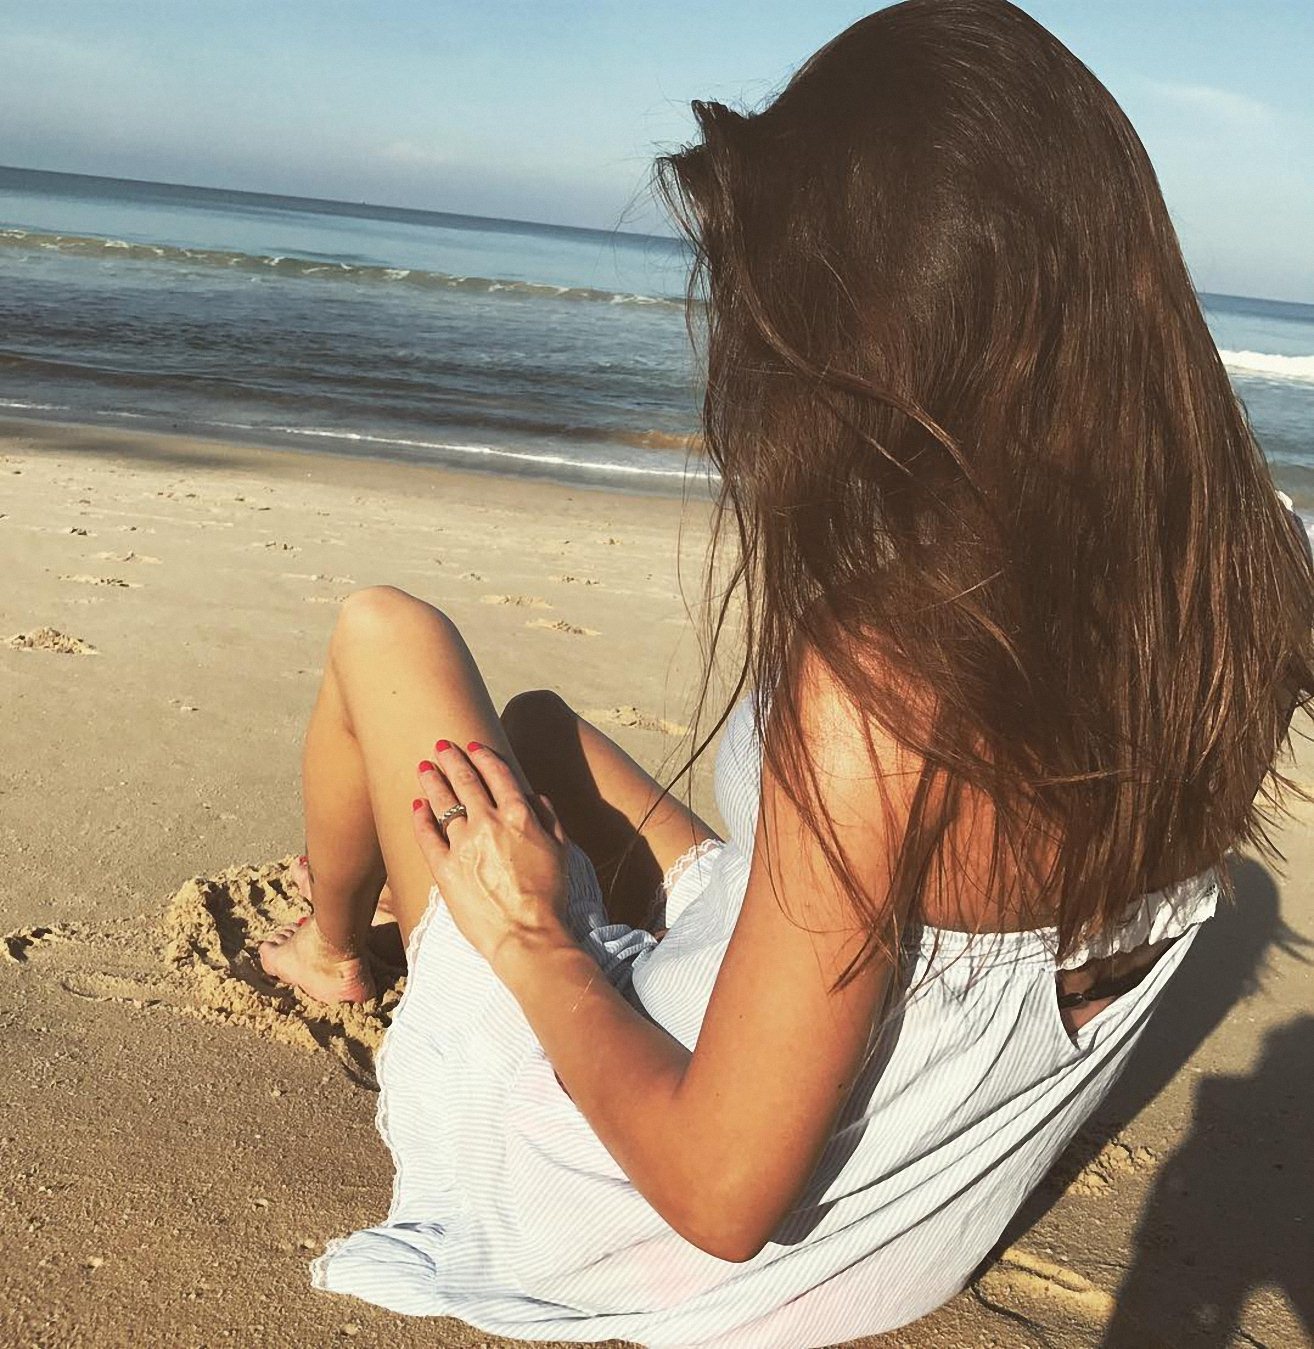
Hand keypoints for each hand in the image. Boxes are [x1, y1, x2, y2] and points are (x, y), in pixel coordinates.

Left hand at [411, 739, 572, 968]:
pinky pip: (427, 836)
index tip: (473, 746)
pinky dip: (420, 818)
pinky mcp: (444, 869)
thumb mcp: (562, 851)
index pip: (498, 774)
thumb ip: (549, 818)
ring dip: (433, 781)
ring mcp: (463, 845)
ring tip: (424, 767)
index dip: (484, 756)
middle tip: (441, 746)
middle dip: (452, 759)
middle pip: (466, 781)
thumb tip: (535, 795)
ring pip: (443, 803)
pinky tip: (417, 806)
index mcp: (520, 816)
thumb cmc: (550, 896)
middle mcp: (489, 823)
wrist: (527, 935)